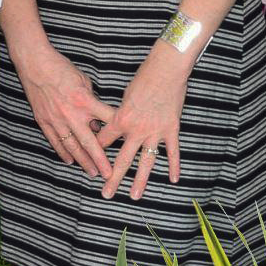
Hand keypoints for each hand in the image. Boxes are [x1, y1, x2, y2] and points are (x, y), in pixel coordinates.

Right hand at [14, 41, 113, 181]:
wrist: (35, 64)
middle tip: (109, 174)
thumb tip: (96, 119)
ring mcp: (57, 120)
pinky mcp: (44, 121)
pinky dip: (63, 152)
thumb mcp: (84, 80)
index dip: (119, 132)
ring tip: (92, 172)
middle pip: (90, 142)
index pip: (107, 120)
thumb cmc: (61, 68)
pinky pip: (55, 141)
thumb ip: (92, 101)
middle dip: (101, 160)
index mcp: (85, 101)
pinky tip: (70, 160)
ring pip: (72, 146)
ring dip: (83, 161)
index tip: (128, 143)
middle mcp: (72, 114)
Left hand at [99, 46, 188, 200]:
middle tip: (106, 194)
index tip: (92, 161)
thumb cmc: (144, 78)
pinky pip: (172, 152)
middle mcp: (136, 130)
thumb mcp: (125, 96)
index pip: (105, 141)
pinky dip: (173, 166)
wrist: (167, 69)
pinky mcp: (171, 129)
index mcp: (121, 119)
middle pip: (122, 159)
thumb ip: (121, 114)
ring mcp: (155, 131)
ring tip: (134, 196)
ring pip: (146, 162)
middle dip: (113, 178)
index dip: (97, 151)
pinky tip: (173, 180)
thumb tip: (117, 124)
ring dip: (139, 180)